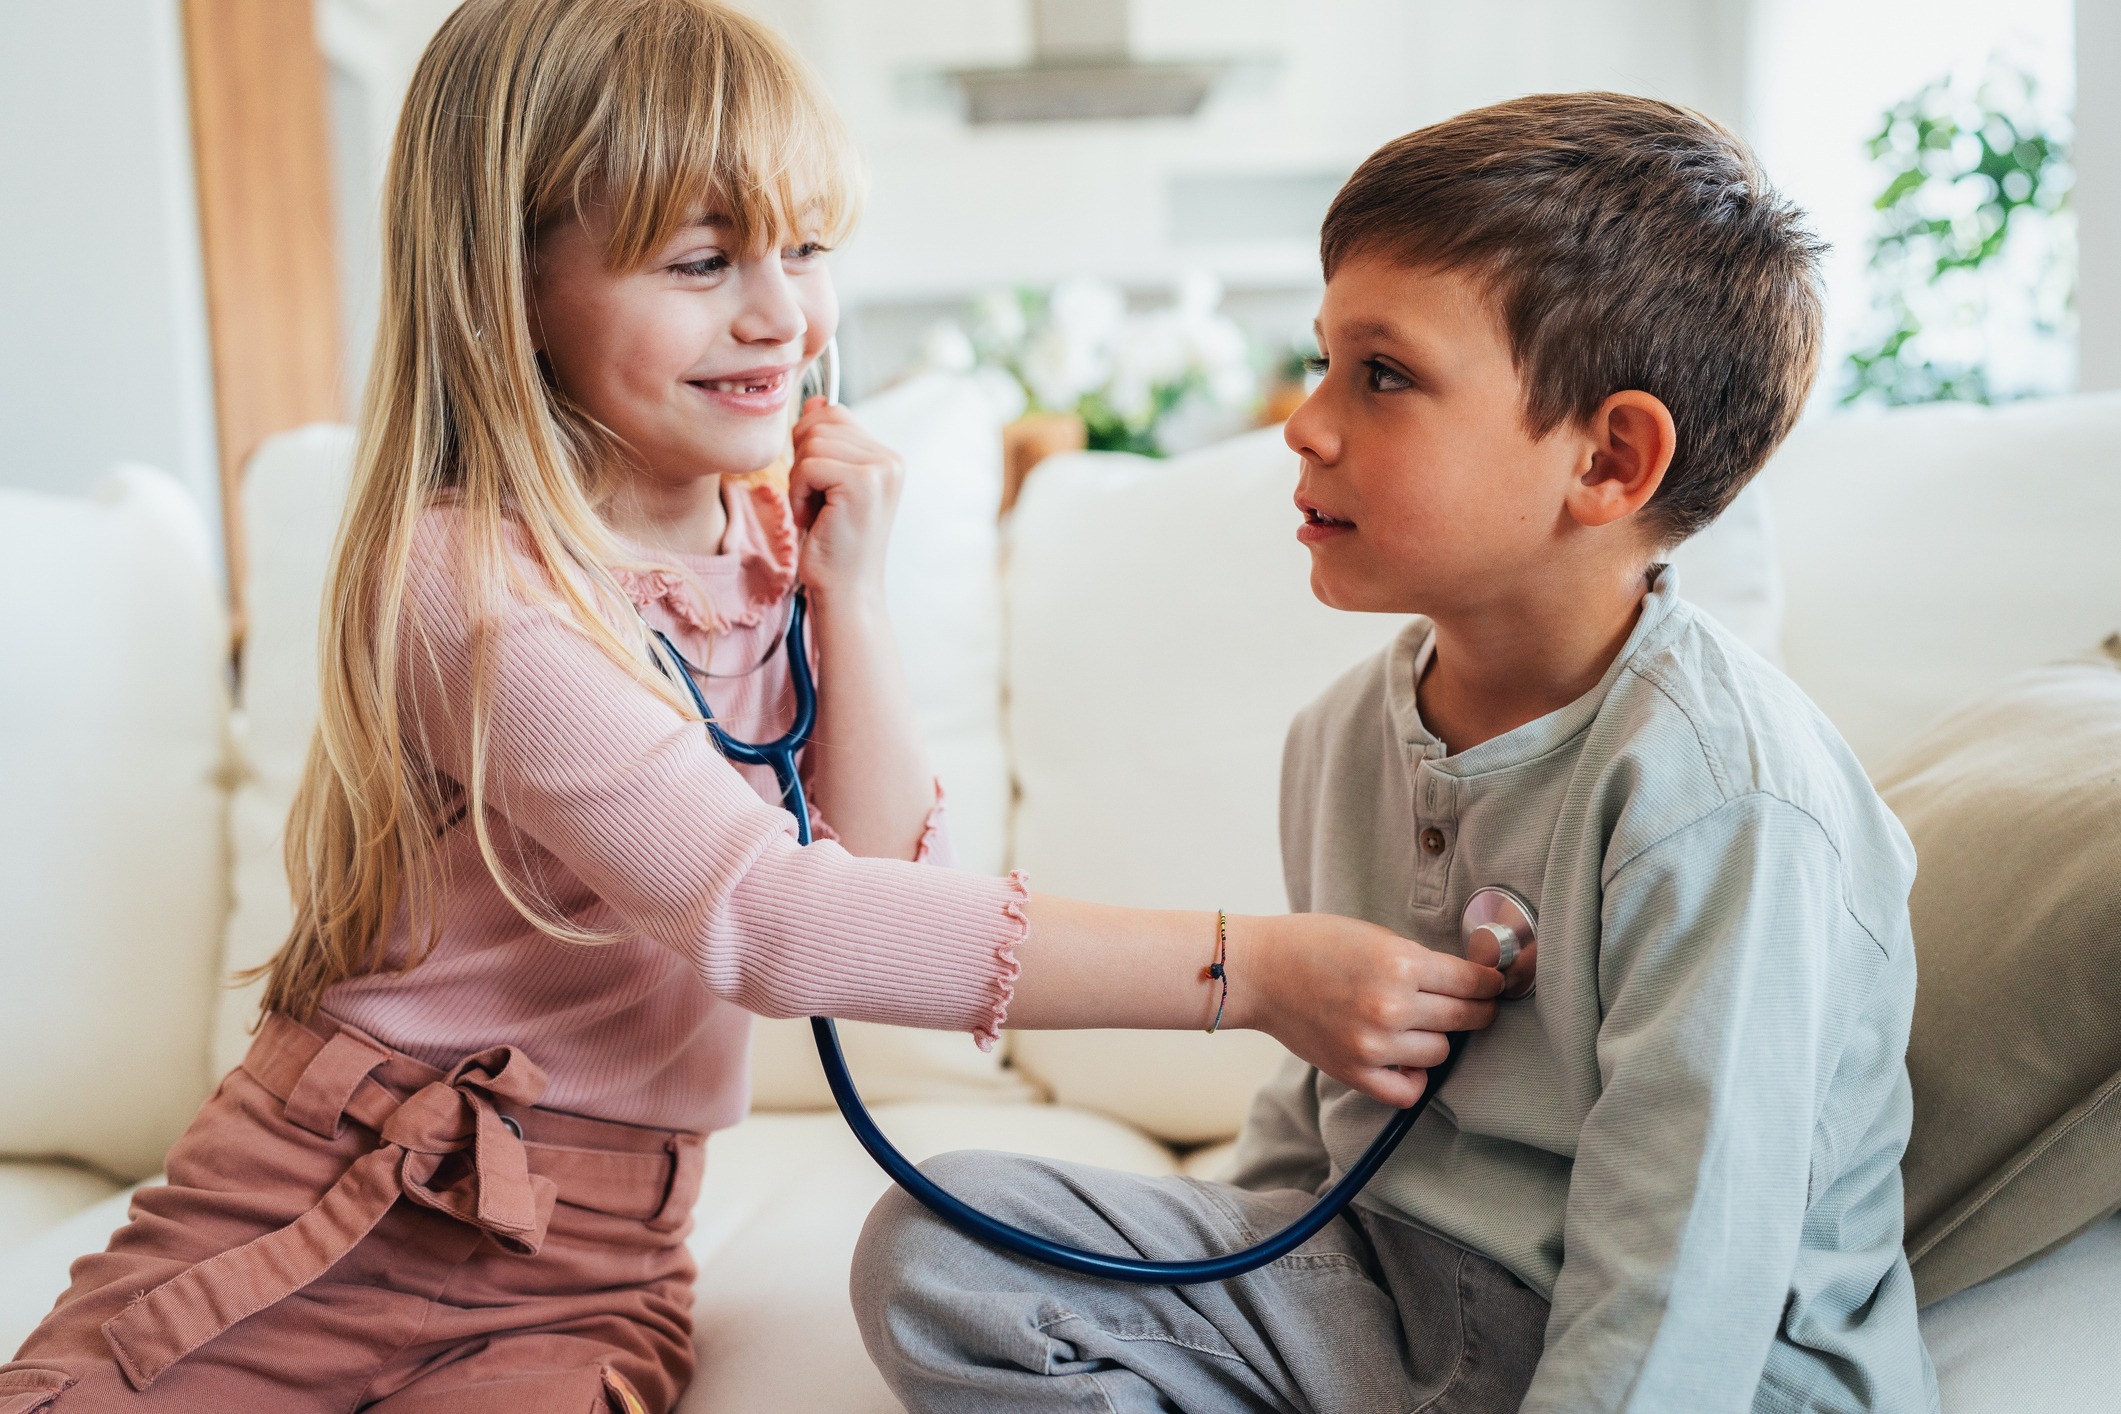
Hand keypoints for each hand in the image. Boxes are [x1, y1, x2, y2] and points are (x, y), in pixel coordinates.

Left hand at [788, 397, 903, 604]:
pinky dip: (799, 493)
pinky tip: (813, 519)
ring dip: (800, 480)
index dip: (809, 443)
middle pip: (821, 424)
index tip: (815, 484)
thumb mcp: (828, 485)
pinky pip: (809, 465)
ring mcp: (881, 469)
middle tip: (816, 503)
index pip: (835, 414)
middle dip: (803, 462)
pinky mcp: (863, 483)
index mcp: (887, 457)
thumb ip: (826, 443)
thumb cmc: (833, 543)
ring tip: (816, 512)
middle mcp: (890, 459)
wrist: (846, 590)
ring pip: (812, 443)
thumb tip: (815, 401)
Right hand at [1230, 914, 1504, 1107]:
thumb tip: (1472, 982)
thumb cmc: (1315, 945)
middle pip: (1465, 1019)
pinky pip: (1408, 1090)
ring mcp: (1373, 1045)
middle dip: (1476, 1010)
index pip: (1473, 983)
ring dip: (1436, 1039)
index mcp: (1401, 964)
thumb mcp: (1378, 937)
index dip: (1490, 984)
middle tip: (1473, 1005)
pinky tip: (1405, 1058)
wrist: (1260, 971)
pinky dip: (1413, 1077)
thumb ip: (1422, 962)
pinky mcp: (1355, 1072)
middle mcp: (1391, 1007)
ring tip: (1416, 1024)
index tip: (1493, 985)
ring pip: (1440, 1052)